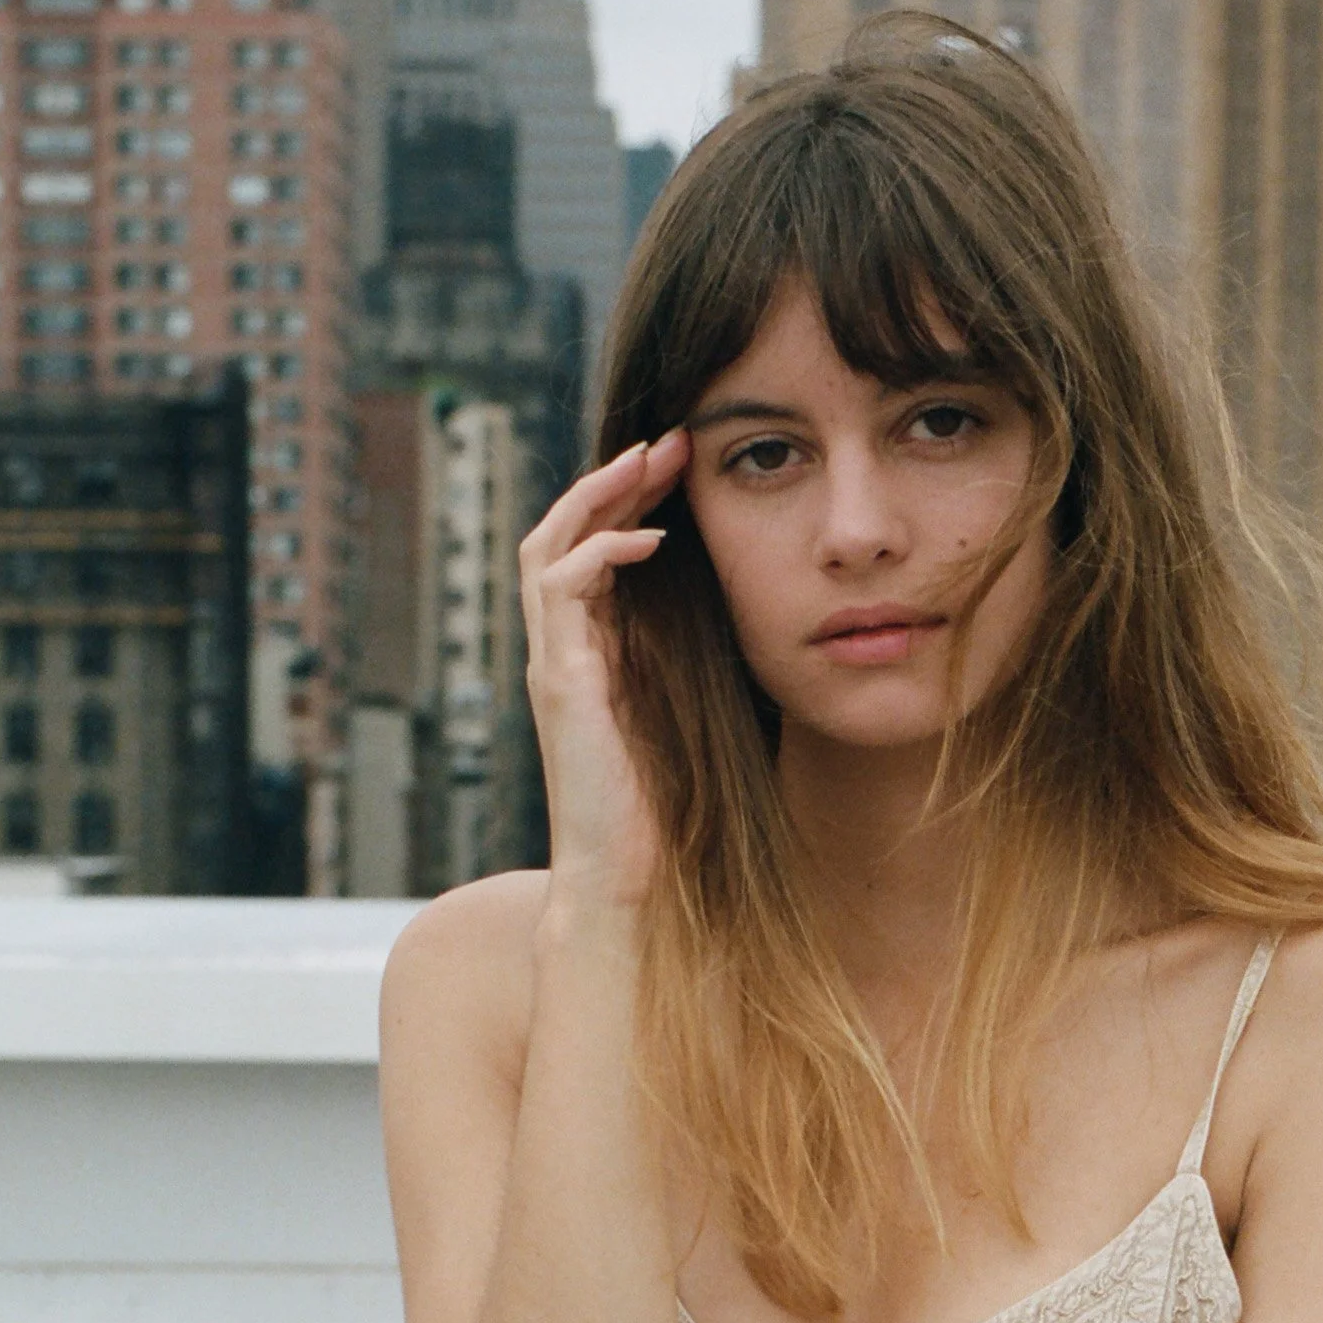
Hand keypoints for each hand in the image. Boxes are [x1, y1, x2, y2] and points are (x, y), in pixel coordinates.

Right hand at [518, 430, 688, 903]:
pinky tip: (648, 543)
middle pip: (565, 532)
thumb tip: (774, 614)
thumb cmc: (673, 812)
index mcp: (596, 654)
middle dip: (615, 480)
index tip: (687, 467)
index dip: (632, 502)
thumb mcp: (703, 713)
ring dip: (598, 497)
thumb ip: (710, 662)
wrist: (631, 882)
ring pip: (548, 546)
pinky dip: (599, 554)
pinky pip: (560, 589)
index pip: (595, 551)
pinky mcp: (558, 683)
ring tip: (650, 462)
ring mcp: (554, 664)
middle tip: (670, 440)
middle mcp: (565, 651)